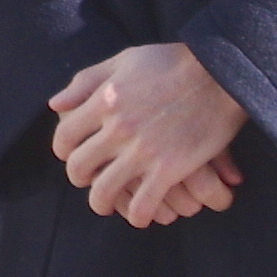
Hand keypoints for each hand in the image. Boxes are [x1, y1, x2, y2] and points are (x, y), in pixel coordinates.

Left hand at [49, 44, 250, 227]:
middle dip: (80, 178)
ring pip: (104, 191)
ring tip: (108, 204)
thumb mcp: (125, 60)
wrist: (222, 74)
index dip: (63, 151)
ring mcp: (143, 150)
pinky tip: (140, 215)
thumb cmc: (173, 63)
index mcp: (104, 101)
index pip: (64, 137)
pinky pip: (143, 204)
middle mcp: (118, 127)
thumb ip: (87, 82)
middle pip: (79, 167)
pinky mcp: (170, 168)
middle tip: (89, 180)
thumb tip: (54, 104)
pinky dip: (138, 215)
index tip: (72, 154)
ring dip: (102, 203)